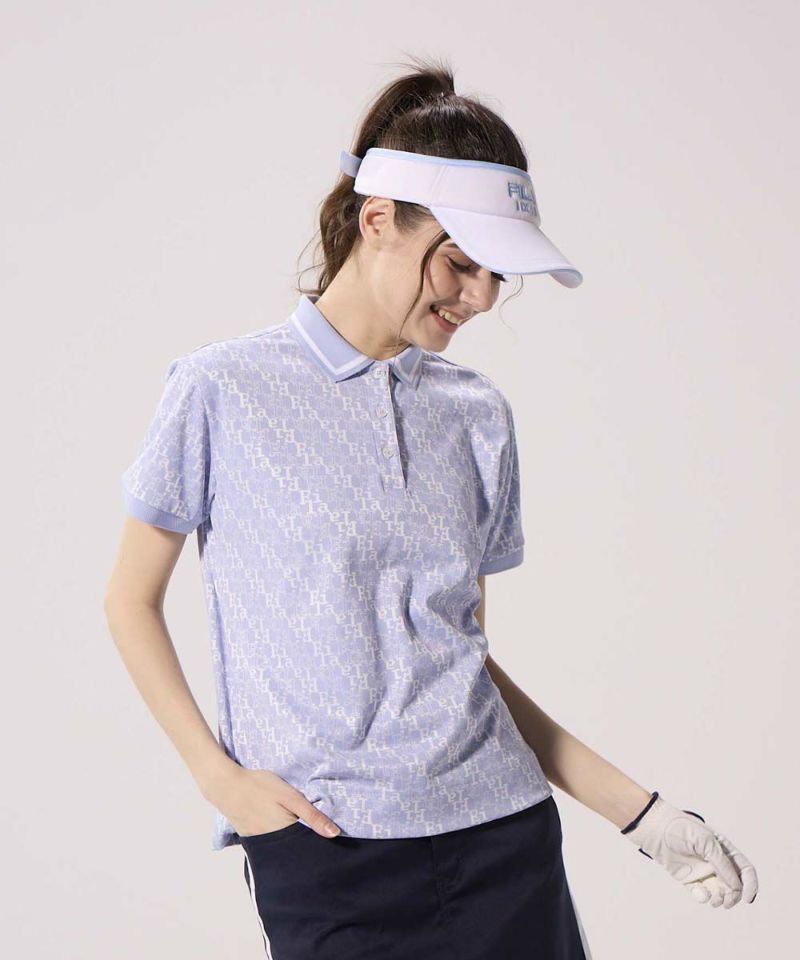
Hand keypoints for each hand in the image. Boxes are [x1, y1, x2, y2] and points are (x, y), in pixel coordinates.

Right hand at [204, 765, 341, 839]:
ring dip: (291, 844)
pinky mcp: (251, 838)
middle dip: (306, 846)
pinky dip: (277, 840)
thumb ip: (312, 816)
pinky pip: (269, 844)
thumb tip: (335, 834)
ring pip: (282, 848)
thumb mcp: (290, 796)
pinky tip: (281, 830)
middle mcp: (273, 844)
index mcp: (286, 833)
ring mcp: (260, 843)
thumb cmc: (260, 786)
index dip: (320, 845)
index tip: (331, 844)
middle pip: (295, 850)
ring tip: (299, 834)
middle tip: (317, 837)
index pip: (308, 847)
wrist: (226, 785)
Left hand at [622, 793, 757, 908]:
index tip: (748, 898)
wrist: (654, 829)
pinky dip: (703, 897)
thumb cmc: (680, 828)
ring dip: (721, 899)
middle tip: (726, 901)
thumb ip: (722, 863)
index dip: (751, 885)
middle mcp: (716, 862)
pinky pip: (701, 894)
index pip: (745, 870)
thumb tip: (736, 886)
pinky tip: (699, 892)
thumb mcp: (705, 841)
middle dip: (734, 896)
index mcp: (724, 850)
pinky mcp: (689, 879)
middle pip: (735, 886)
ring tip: (714, 900)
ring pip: (720, 893)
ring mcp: (703, 871)